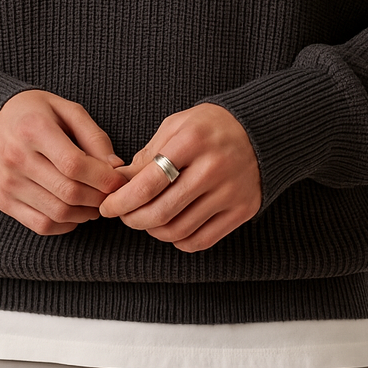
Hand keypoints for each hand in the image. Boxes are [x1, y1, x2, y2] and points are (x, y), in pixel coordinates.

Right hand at [0, 90, 127, 235]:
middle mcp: (16, 158)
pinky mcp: (3, 202)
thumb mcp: (67, 110)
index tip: (119, 181)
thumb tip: (115, 167)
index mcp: (33, 129)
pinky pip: (41, 225)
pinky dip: (65, 224)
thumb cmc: (36, 112)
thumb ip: (94, 136)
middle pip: (68, 192)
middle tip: (111, 194)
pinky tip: (75, 211)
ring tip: (95, 202)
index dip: (103, 178)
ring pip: (57, 213)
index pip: (74, 165)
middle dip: (99, 198)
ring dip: (85, 213)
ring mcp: (7, 183)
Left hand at [99, 103, 260, 251]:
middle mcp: (213, 168)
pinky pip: (201, 241)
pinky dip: (179, 240)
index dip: (121, 201)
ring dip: (153, 231)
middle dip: (133, 219)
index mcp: (192, 141)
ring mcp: (230, 192)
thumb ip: (147, 156)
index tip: (108, 207)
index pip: (148, 184)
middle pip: (161, 212)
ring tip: (146, 219)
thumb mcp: (175, 127)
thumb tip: (118, 183)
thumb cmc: (209, 127)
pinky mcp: (242, 210)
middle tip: (124, 215)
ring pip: (179, 231)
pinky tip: (172, 226)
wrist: (259, 130)